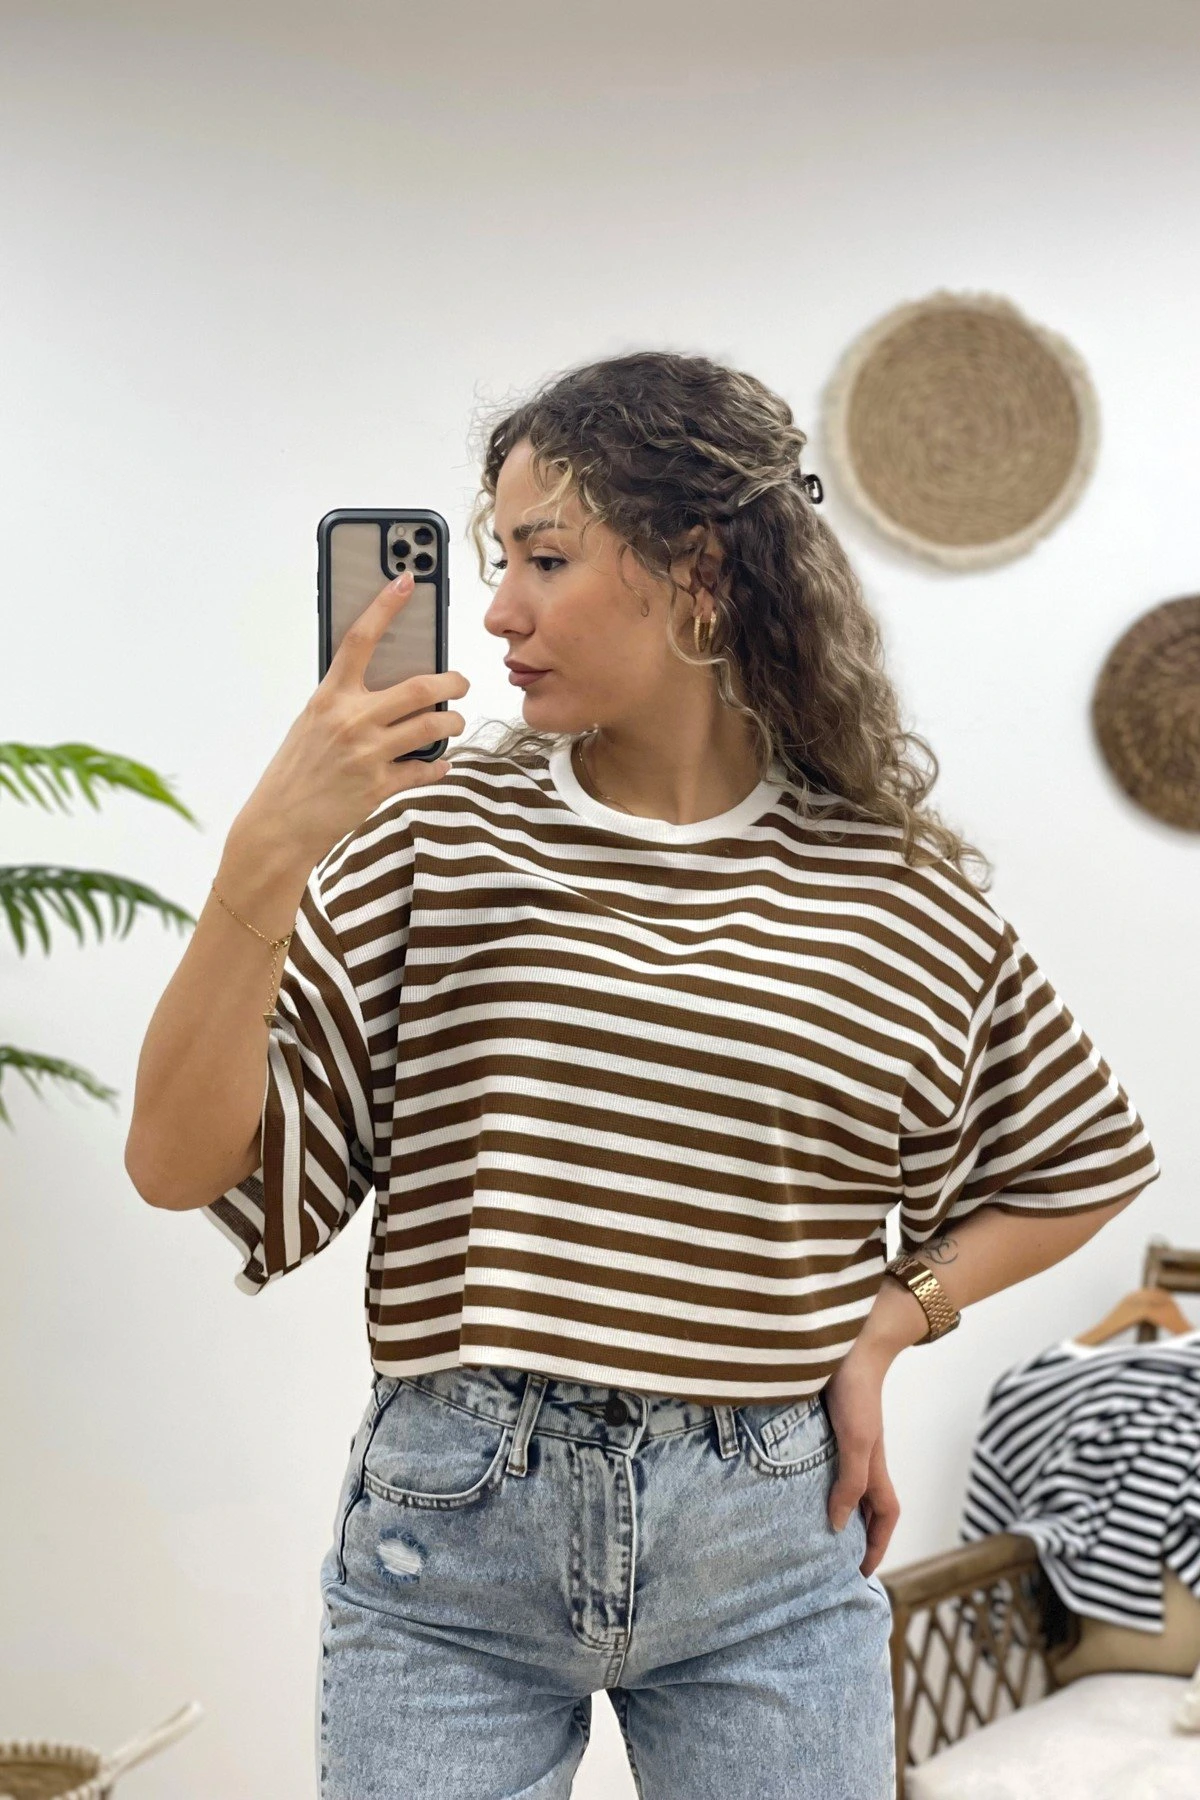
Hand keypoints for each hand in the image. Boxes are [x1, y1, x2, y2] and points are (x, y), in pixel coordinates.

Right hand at [235, 572, 470, 869]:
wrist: (279, 824)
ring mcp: (367, 754)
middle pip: (420, 687)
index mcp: (329, 697)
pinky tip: (439, 763)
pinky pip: (427, 769)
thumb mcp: (312, 722)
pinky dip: (439, 765)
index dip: (384, 606)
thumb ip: (346, 700)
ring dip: (453, 723)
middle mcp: (351, 720)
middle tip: (460, 684)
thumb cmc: (296, 770)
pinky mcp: (380, 787)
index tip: (406, 579)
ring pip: (433, 727)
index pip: (359, 639)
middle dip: (453, 683)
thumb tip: (388, 684)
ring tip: (453, 722)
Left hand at [820, 1340, 901, 1578]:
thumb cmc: (855, 1392)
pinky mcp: (825, 1424)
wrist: (848, 1343)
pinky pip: (825, 1463)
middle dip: (858, 1534)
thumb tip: (837, 1526)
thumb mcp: (855, 1441)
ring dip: (836, 1508)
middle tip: (833, 1561)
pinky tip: (792, 1483)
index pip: (885, 1516)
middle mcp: (863, 1456)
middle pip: (866, 1505)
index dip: (878, 1545)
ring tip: (810, 1531)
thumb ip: (849, 1482)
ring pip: (845, 1484)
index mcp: (875, 1466)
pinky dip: (816, 1481)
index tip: (862, 1573)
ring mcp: (845, 1439)